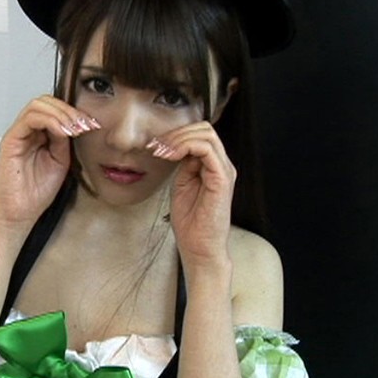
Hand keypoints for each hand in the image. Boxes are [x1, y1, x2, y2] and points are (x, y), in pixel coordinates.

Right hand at [0, 95, 99, 229]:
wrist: (20, 214)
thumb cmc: (36, 193)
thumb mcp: (61, 162)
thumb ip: (65, 141)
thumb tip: (75, 123)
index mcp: (38, 135)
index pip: (55, 109)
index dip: (75, 113)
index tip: (93, 124)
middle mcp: (27, 131)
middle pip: (46, 102)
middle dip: (70, 111)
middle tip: (86, 124)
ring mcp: (18, 134)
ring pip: (38, 105)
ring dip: (62, 114)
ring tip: (77, 129)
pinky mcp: (10, 140)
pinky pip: (29, 119)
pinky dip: (50, 121)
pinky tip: (64, 132)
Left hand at [148, 122, 235, 268]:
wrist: (199, 248)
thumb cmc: (191, 223)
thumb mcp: (181, 185)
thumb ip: (182, 165)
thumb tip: (174, 146)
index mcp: (213, 166)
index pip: (199, 134)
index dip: (176, 135)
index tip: (154, 146)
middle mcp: (222, 165)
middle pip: (205, 129)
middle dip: (176, 133)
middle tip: (156, 146)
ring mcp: (224, 171)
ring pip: (206, 134)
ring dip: (178, 138)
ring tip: (160, 151)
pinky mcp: (222, 179)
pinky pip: (206, 149)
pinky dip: (184, 147)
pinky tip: (169, 156)